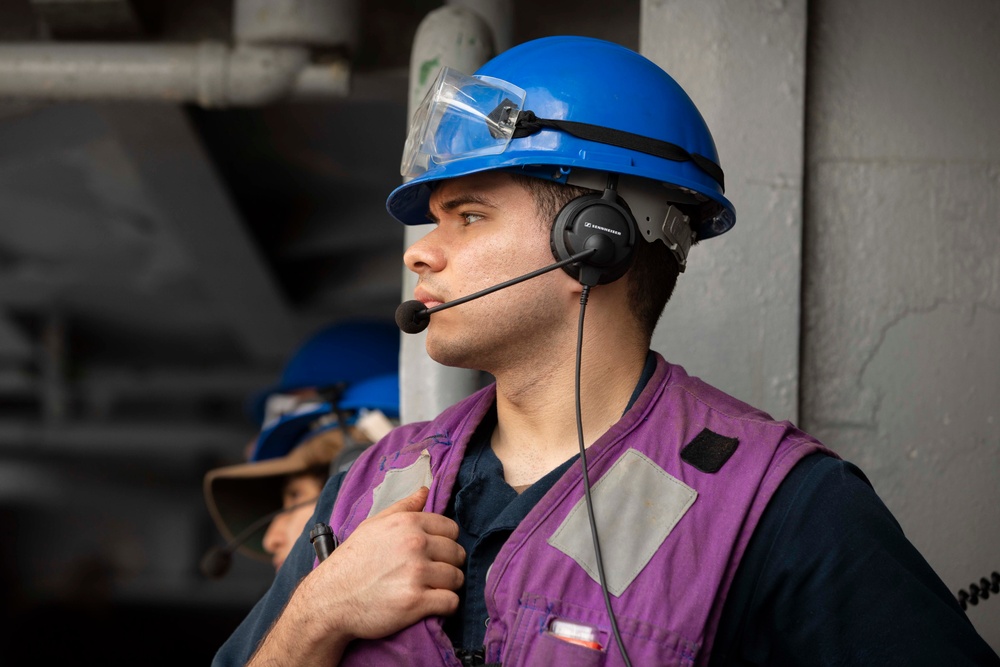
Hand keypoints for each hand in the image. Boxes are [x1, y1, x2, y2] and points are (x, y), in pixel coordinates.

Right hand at [314, 485, 465, 639]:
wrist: (330, 599)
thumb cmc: (351, 562)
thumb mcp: (372, 525)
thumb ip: (403, 507)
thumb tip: (425, 490)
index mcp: (408, 523)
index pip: (451, 529)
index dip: (445, 542)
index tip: (435, 554)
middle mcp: (415, 544)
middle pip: (457, 554)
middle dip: (448, 564)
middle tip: (432, 574)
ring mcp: (416, 573)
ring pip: (456, 578)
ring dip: (447, 586)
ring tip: (431, 590)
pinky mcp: (416, 602)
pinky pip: (451, 602)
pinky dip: (446, 606)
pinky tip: (431, 605)